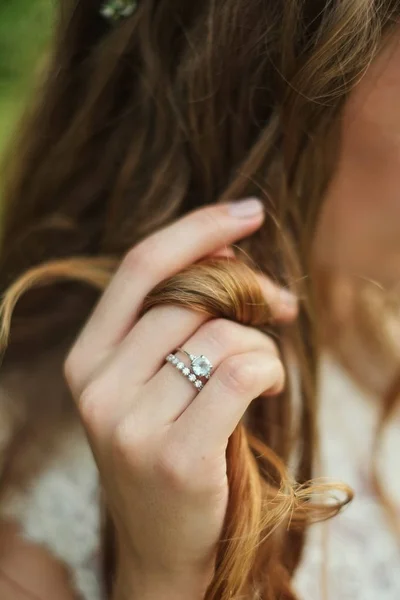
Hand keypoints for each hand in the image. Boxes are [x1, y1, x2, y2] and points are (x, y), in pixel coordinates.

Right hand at [63, 199, 295, 596]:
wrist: (164, 543)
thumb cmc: (171, 446)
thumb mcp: (156, 380)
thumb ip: (179, 319)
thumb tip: (228, 254)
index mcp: (88, 357)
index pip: (141, 268)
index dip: (197, 229)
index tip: (248, 211)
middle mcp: (97, 386)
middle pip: (190, 300)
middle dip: (248, 292)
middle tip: (278, 305)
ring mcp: (129, 425)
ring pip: (220, 337)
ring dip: (260, 345)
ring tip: (264, 370)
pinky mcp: (173, 456)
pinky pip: (239, 373)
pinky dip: (268, 369)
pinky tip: (269, 385)